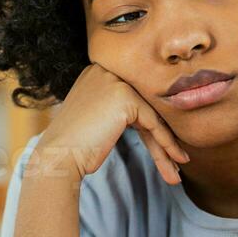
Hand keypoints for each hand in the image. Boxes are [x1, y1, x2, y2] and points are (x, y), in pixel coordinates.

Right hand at [30, 63, 189, 185]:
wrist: (57, 157)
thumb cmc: (74, 145)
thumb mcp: (98, 118)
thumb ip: (119, 110)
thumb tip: (152, 119)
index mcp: (98, 72)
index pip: (134, 98)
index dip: (152, 124)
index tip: (167, 146)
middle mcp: (106, 70)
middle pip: (145, 105)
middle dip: (162, 135)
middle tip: (178, 158)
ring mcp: (116, 81)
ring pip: (152, 115)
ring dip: (168, 144)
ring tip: (180, 165)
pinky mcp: (124, 96)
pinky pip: (153, 123)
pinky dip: (166, 144)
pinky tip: (176, 162)